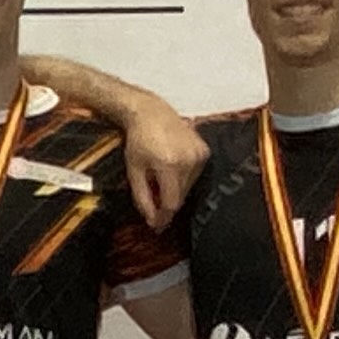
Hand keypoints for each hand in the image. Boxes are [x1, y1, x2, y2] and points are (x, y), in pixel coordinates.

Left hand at [120, 95, 205, 228]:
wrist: (151, 113)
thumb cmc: (138, 140)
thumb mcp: (134, 171)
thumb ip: (143, 198)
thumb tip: (152, 221)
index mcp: (170, 165)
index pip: (172, 202)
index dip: (164, 217)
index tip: (156, 226)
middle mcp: (189, 160)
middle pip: (181, 196)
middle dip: (167, 203)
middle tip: (154, 206)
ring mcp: (199, 154)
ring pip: (189, 187)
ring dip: (175, 190)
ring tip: (160, 181)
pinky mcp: (205, 151)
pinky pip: (195, 175)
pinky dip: (183, 178)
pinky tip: (171, 169)